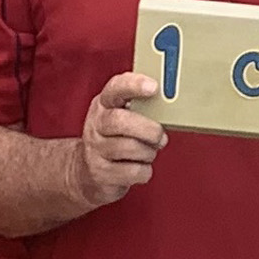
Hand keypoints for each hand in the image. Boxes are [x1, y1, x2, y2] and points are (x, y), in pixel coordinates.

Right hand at [70, 72, 167, 210]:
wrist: (87, 171)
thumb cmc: (115, 138)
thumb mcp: (122, 115)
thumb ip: (141, 106)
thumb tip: (172, 103)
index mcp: (104, 104)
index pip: (115, 88)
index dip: (134, 85)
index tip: (154, 87)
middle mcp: (96, 124)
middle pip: (120, 121)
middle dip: (148, 129)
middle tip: (160, 136)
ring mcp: (95, 149)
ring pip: (130, 148)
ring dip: (148, 152)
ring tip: (148, 152)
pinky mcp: (101, 173)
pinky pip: (133, 171)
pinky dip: (144, 171)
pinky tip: (139, 167)